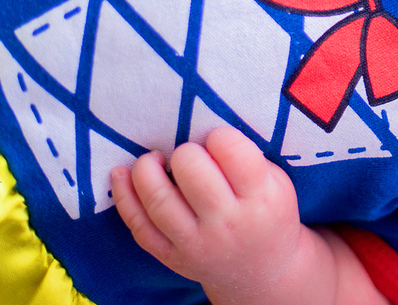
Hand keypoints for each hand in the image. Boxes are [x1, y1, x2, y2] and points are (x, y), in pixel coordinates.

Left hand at [110, 126, 319, 302]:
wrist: (261, 268)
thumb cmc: (268, 213)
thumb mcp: (277, 182)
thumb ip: (247, 157)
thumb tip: (202, 128)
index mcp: (260, 198)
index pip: (231, 151)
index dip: (220, 137)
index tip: (218, 141)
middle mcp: (227, 223)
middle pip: (191, 171)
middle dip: (186, 152)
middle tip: (191, 155)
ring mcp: (195, 243)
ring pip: (158, 199)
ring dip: (147, 168)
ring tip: (154, 159)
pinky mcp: (170, 256)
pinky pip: (138, 226)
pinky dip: (124, 196)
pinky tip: (121, 173)